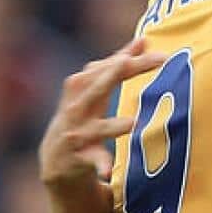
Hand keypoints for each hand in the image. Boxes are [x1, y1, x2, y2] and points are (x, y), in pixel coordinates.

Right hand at [39, 38, 166, 188]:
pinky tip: (108, 171)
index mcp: (82, 88)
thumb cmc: (82, 117)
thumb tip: (142, 40)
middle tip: (127, 63)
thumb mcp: (95, 91)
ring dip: (112, 126)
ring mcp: (76, 133)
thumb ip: (117, 66)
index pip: (106, 69)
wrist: (55, 161)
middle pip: (96, 88)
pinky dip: (100, 165)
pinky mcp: (77, 158)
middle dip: (112, 75)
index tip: (156, 51)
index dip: (129, 59)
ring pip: (95, 128)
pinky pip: (91, 161)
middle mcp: (76, 108)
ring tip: (133, 123)